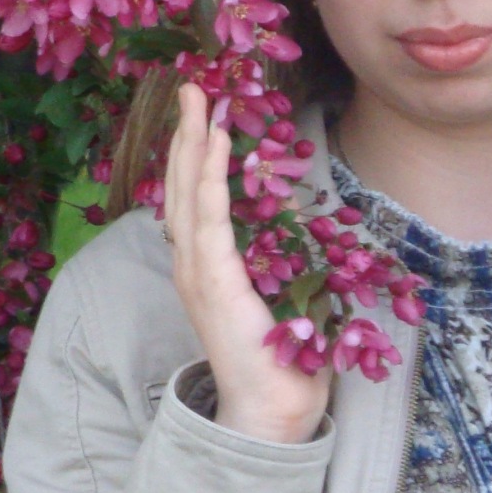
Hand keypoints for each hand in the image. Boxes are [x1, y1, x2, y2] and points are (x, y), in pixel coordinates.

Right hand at [163, 82, 331, 442]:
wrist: (271, 407)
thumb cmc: (283, 359)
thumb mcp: (282, 297)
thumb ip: (283, 265)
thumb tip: (310, 243)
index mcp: (205, 266)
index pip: (193, 196)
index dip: (192, 152)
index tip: (200, 111)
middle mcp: (191, 262)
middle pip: (181, 183)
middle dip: (183, 132)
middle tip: (190, 86)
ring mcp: (197, 270)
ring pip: (188, 190)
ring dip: (190, 140)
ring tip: (196, 98)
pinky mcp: (213, 278)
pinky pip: (208, 215)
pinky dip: (207, 174)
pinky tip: (210, 141)